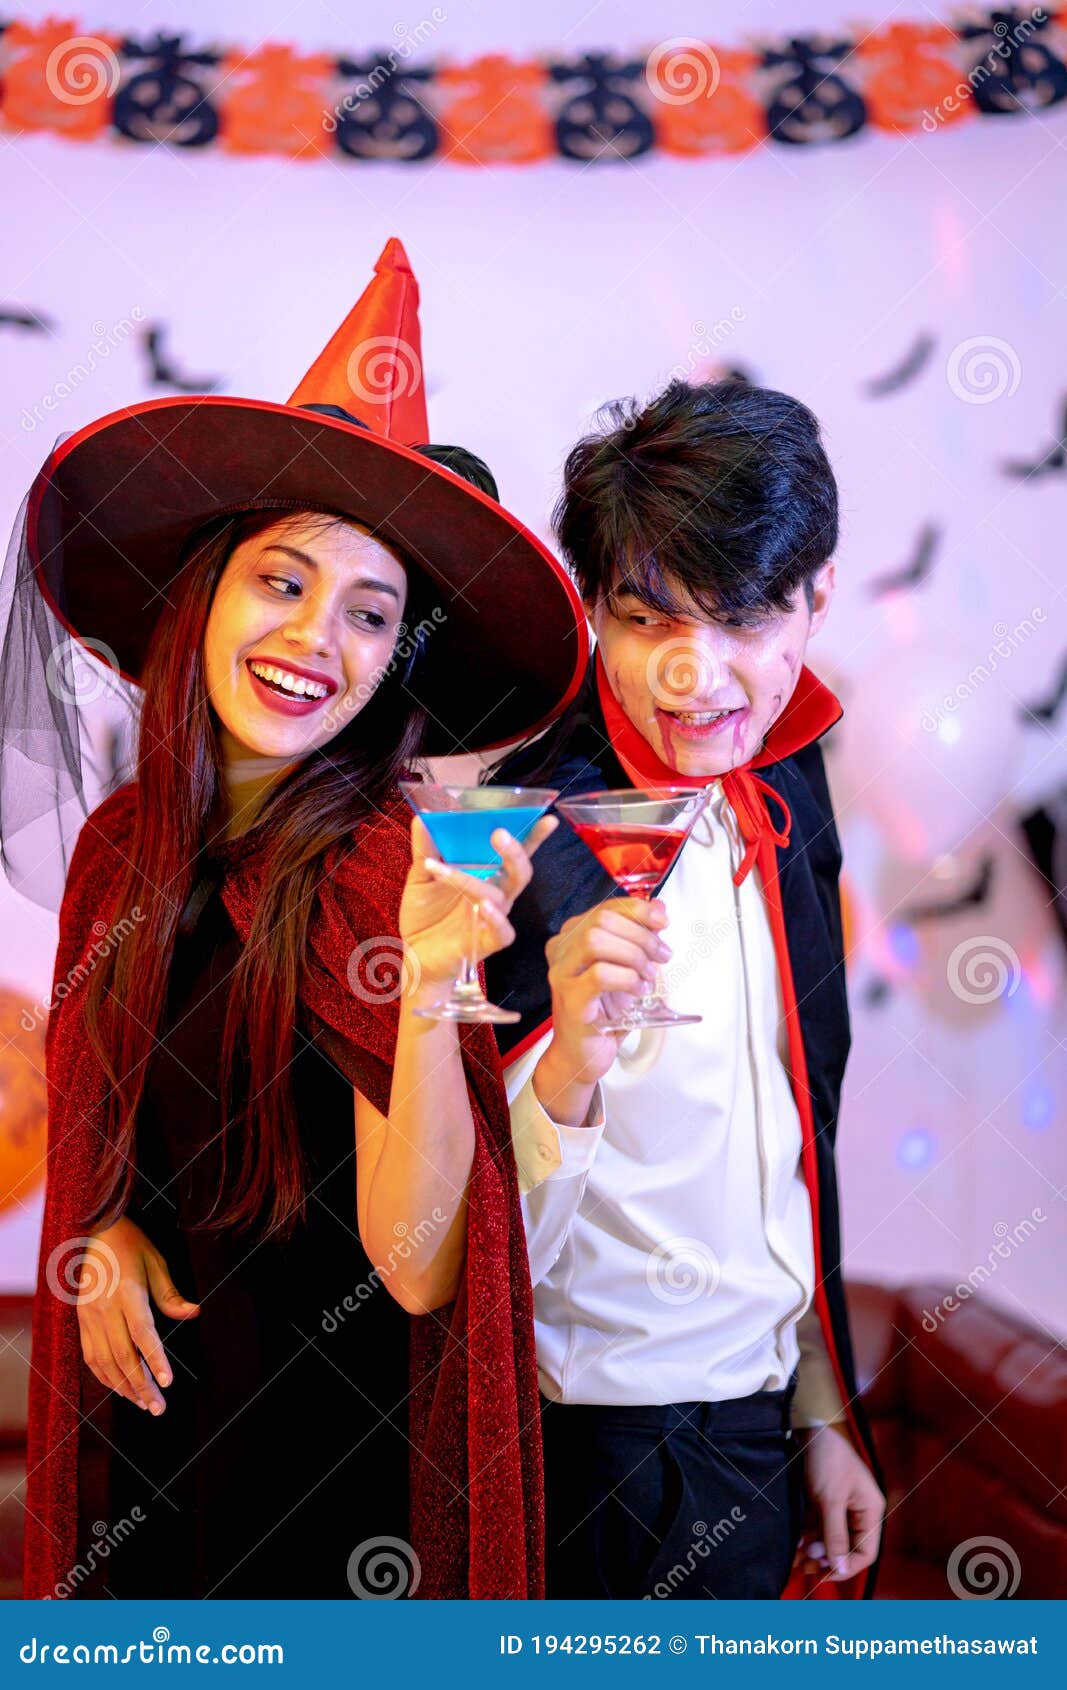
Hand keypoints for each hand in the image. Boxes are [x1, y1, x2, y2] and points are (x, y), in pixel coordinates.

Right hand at [75, 1217, 199, 1413]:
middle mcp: (105, 1309)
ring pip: (104, 1362)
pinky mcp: (82, 1321)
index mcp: (127, 1294)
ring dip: (124, 1387)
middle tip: (158, 1408)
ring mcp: (90, 1317)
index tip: (168, 1383)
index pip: (142, 1334)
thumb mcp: (156, 1262)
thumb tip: (194, 1313)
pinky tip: (120, 1389)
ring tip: (144, 1405)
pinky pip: (91, 1356)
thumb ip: (171, 1294)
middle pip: (123, 1356)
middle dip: (141, 1386)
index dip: (155, 1361)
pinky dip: (104, 1376)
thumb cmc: (131, 1244)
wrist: (95, 1230)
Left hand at [398, 813, 557, 993]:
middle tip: (499, 833)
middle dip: (515, 851)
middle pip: (520, 871)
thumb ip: (425, 849)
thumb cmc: (426, 915)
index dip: (533, 836)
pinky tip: (483, 906)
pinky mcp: (487, 942)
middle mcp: (497, 893)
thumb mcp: (420, 877)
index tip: (545, 817)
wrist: (415, 955)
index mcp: (488, 874)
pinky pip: (503, 931)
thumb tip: (421, 820)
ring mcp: (493, 918)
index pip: (514, 852)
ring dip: (474, 881)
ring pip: (502, 896)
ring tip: (449, 871)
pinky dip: (495, 918)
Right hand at [533, 897, 670, 1122]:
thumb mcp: (627, 967)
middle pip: (602, 920)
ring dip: (633, 955)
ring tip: (648, 976)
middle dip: (640, 935)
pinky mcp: (570, 1000)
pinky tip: (638, 990)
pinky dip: (627, 979)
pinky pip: (600, 975)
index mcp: (572, 937)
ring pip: (596, 941)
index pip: (606, 908)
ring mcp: (561, 975)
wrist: (583, 1054)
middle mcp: (561, 951)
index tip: (662, 922)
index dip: (638, 910)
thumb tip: (659, 907)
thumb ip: (640, 936)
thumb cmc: (604, 1011)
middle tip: (661, 956)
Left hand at [796, 1422, 884, 1582]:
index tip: (824, 1575)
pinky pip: (818, 1527)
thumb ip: (835, 1536)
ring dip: (813, 1550)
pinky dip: (807, 1536)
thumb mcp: (830, 1500)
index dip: (846, 1568)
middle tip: (804, 1565)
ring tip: (794, 1558)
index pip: (866, 1552)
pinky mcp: (824, 1502)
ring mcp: (840, 1507)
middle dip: (826, 1559)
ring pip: (830, 1540)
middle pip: (847, 1548)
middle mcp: (858, 1511)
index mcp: (870, 1511)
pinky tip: (794, 1543)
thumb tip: (839, 1569)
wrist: (807, 1427)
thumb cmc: (826, 1458)